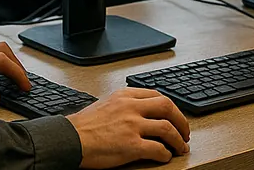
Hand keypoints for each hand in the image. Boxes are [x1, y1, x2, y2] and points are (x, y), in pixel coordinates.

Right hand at [70, 88, 189, 168]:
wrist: (68, 140)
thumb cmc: (83, 126)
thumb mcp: (105, 104)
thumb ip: (124, 104)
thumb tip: (140, 111)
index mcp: (125, 96)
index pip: (157, 95)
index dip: (171, 107)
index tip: (175, 115)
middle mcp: (131, 107)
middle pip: (168, 107)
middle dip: (181, 120)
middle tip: (185, 131)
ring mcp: (132, 126)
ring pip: (167, 128)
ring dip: (178, 140)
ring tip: (181, 147)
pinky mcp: (131, 146)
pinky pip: (157, 149)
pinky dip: (165, 154)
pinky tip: (165, 157)